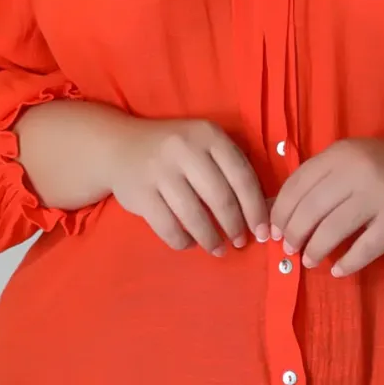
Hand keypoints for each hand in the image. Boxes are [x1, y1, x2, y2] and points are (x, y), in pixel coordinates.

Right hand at [107, 117, 270, 255]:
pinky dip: (183, 241)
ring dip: (211, 239)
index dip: (256, 209)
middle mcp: (184, 149)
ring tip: (218, 249)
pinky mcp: (140, 193)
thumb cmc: (175, 150)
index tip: (263, 231)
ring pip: (194, 216)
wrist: (120, 146)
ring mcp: (159, 171)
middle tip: (240, 242)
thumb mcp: (204, 144)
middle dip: (235, 226)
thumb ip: (231, 168)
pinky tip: (190, 243)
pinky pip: (168, 227)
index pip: (242, 177)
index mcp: (208, 135)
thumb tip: (261, 212)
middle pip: (220, 198)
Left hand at [269, 138, 383, 276]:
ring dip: (315, 250)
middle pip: (310, 209)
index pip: (297, 184)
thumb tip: (280, 209)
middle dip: (294, 234)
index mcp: (342, 153)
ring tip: (309, 260)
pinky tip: (338, 270)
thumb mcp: (358, 159)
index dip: (281, 212)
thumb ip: (325, 178)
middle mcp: (358, 171)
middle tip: (289, 249)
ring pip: (333, 230)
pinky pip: (364, 248)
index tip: (274, 231)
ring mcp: (380, 196)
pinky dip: (347, 262)